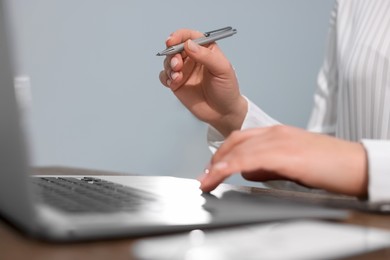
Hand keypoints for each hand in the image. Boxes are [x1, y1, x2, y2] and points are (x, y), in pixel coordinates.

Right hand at [159, 29, 246, 136]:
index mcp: (205, 50)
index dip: (179, 36)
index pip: (190, 36)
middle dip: (172, 54)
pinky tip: (173, 83)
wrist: (223, 112)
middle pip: (175, 48)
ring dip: (169, 67)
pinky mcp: (177, 84)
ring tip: (177, 77)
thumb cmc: (226, 90)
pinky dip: (165, 77)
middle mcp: (193, 58)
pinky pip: (164, 76)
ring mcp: (184, 71)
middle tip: (177, 65)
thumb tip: (188, 44)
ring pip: (168, 61)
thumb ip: (206, 56)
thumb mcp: (222, 69)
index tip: (172, 40)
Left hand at [199, 125, 367, 196]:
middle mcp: (276, 134)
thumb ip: (268, 166)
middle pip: (235, 142)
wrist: (356, 164)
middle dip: (215, 160)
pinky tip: (222, 176)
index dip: (223, 153)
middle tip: (204, 177)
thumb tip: (248, 172)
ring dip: (219, 167)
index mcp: (278, 133)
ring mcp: (280, 142)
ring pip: (239, 150)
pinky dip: (232, 167)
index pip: (241, 138)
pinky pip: (250, 160)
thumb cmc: (330, 165)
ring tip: (207, 182)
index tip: (212, 168)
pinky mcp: (286, 155)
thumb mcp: (292, 163)